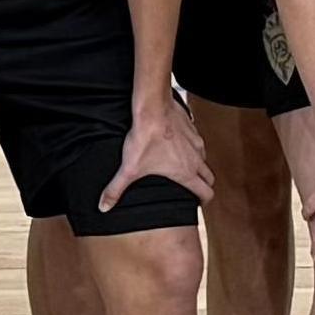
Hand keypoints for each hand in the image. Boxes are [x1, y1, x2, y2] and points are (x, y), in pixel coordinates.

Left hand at [104, 99, 212, 215]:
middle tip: (193, 189)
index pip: (206, 192)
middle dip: (203, 185)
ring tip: (184, 168)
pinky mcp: (192, 129)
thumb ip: (116, 189)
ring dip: (198, 166)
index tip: (196, 204)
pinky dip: (192, 148)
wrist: (153, 108)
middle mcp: (196, 159)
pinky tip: (178, 145)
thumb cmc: (145, 137)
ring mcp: (196, 143)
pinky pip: (197, 142)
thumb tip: (104, 206)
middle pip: (209, 178)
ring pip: (204, 159)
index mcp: (186, 172)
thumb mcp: (129, 168)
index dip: (203, 201)